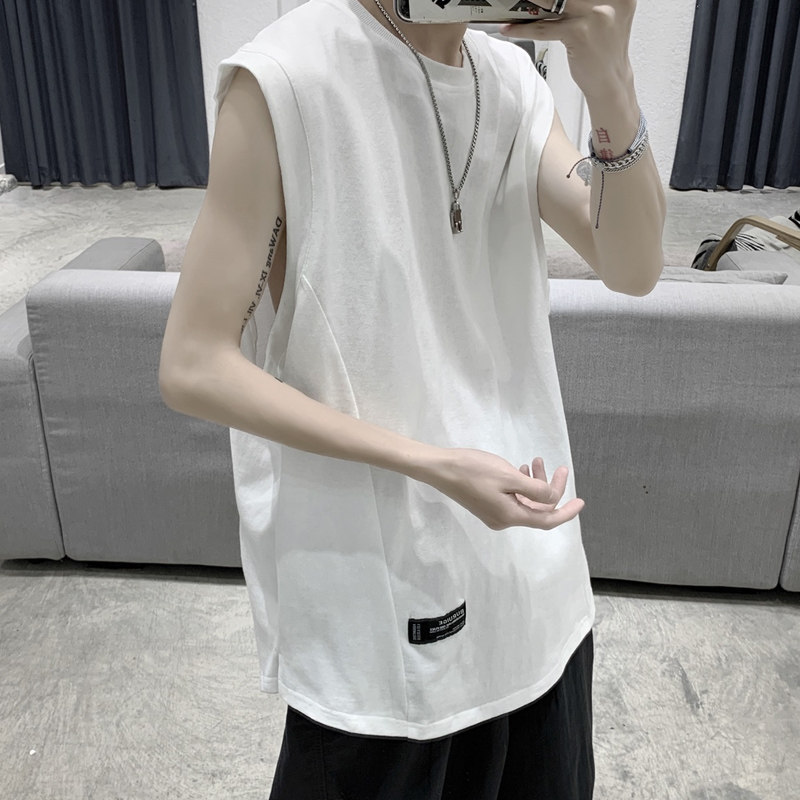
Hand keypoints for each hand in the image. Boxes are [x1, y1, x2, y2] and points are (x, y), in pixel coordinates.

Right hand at [422, 448, 584, 530]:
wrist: (440, 468)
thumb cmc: (474, 470)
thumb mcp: (509, 477)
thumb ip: (535, 490)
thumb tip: (551, 499)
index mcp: (511, 516)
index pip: (546, 520)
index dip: (566, 512)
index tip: (581, 501)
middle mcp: (504, 519)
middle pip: (537, 509)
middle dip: (550, 489)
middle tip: (557, 467)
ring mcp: (494, 513)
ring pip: (525, 501)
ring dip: (535, 483)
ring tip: (536, 461)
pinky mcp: (486, 504)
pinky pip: (513, 498)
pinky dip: (522, 485)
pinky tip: (521, 468)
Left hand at [499, 0, 636, 99]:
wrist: (610, 82)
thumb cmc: (602, 51)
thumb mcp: (601, 17)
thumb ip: (584, 2)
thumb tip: (549, 1)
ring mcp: (594, 15)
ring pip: (551, 2)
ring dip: (528, 4)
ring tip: (511, 4)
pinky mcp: (579, 33)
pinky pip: (544, 28)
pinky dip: (523, 29)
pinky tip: (509, 29)